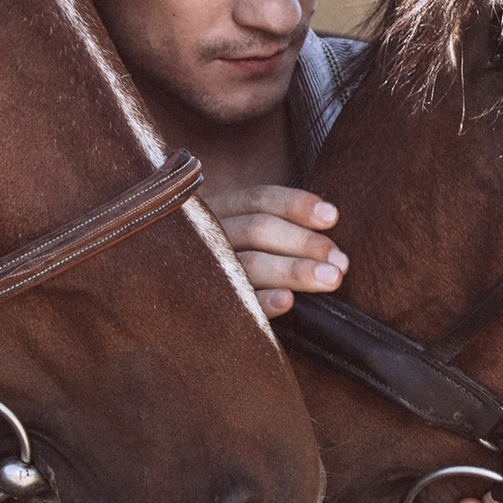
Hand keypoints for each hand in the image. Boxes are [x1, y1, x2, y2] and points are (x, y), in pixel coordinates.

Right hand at [202, 184, 346, 316]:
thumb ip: (269, 224)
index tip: (333, 217)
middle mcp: (207, 233)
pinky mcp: (198, 303)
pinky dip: (261, 300)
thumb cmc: (219, 258)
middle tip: (342, 262)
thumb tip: (329, 223)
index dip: (297, 205)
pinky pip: (232, 301)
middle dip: (305, 243)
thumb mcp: (233, 230)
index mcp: (218, 209)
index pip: (260, 199)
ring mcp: (200, 268)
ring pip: (249, 263)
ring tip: (331, 279)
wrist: (160, 297)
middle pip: (259, 229)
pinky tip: (288, 301)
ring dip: (294, 270)